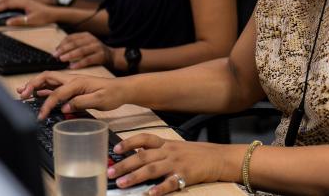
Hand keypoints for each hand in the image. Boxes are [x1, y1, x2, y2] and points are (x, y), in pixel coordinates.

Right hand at [0, 0, 56, 25]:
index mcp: (23, 2)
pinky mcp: (25, 2)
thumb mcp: (31, 21)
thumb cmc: (44, 17)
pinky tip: (3, 8)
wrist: (54, 13)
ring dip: (0, 3)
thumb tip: (7, 22)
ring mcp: (24, 0)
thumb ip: (19, 21)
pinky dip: (5, 3)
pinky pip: (12, 0)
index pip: (7, 3)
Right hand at [16, 71, 128, 119]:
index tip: (41, 116)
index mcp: (77, 82)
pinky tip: (37, 94)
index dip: (47, 104)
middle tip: (22, 94)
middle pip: (47, 77)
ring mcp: (72, 82)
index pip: (56, 93)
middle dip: (32, 84)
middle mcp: (72, 79)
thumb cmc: (113, 94)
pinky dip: (44, 89)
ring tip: (23, 92)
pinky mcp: (74, 87)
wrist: (122, 89)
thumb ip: (82, 103)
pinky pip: (55, 86)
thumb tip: (66, 107)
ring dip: (35, 85)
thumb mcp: (100, 100)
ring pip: (49, 81)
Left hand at [54, 32, 117, 68]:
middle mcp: (91, 39)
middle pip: (75, 43)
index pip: (71, 37)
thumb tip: (57, 52)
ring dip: (70, 55)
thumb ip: (74, 46)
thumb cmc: (94, 52)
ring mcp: (97, 47)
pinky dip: (79, 63)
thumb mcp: (85, 45)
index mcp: (86, 35)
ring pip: (81, 50)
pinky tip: (72, 66)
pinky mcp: (101, 56)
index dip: (62, 44)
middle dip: (64, 49)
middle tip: (55, 55)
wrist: (112, 56)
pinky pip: (88, 60)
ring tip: (62, 59)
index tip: (55, 51)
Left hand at [108, 134, 232, 192]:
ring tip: (122, 183)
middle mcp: (169, 152)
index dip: (129, 142)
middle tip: (110, 172)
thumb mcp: (176, 147)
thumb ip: (159, 150)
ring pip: (152, 169)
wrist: (218, 157)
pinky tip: (149, 194)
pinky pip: (170, 183)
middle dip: (124, 165)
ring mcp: (176, 163)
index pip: (144, 138)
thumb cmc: (196, 154)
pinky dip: (159, 189)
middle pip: (143, 156)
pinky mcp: (185, 175)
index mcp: (166, 143)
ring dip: (135, 176)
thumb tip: (138, 154)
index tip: (115, 150)